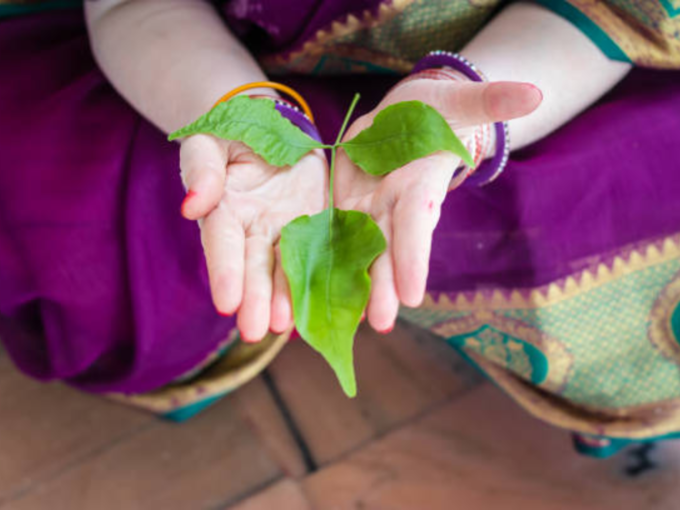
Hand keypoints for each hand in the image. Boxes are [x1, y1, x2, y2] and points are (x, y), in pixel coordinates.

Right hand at [180, 134, 326, 341]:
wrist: (273, 123)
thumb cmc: (232, 131)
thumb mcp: (210, 143)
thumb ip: (202, 171)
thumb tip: (191, 206)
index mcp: (224, 212)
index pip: (222, 245)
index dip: (224, 273)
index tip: (227, 304)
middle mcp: (254, 231)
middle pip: (255, 268)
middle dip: (257, 299)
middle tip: (259, 331)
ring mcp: (287, 231)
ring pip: (288, 268)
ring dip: (288, 297)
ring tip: (289, 325)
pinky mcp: (318, 224)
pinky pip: (323, 251)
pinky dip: (327, 275)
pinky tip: (332, 299)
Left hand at [334, 78, 541, 332]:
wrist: (410, 120)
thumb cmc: (441, 112)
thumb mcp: (463, 102)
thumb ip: (491, 101)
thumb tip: (534, 94)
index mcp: (419, 187)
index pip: (416, 226)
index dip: (415, 257)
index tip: (413, 295)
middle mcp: (393, 209)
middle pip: (386, 252)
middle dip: (383, 287)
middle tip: (379, 324)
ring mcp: (366, 212)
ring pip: (355, 254)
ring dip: (347, 286)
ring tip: (336, 321)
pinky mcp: (342, 207)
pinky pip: (326, 236)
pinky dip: (315, 262)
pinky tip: (301, 290)